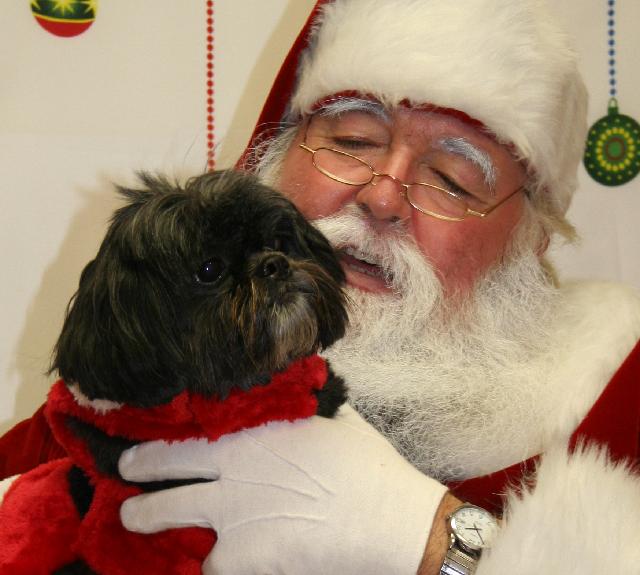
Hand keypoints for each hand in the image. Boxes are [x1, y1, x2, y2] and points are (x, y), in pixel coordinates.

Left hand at [119, 404, 446, 574]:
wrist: (386, 518)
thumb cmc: (366, 465)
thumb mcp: (335, 417)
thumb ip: (307, 405)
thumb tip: (305, 385)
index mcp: (253, 429)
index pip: (193, 423)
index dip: (166, 428)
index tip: (151, 430)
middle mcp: (231, 466)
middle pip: (164, 464)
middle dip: (137, 466)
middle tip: (126, 469)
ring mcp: (230, 511)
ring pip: (164, 514)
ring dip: (146, 517)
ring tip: (134, 517)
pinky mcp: (241, 555)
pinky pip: (207, 564)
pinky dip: (208, 562)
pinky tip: (214, 560)